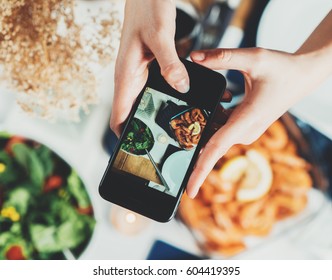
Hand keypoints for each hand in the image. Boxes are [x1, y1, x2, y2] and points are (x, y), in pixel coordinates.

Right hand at [110, 0, 189, 135]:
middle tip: (169, 143)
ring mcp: (141, 76)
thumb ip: (170, 63)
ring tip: (182, 128)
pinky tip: (187, 102)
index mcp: (126, 77)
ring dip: (160, 116)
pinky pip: (158, 90)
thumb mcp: (160, 36)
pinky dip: (169, 99)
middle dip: (148, 130)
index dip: (126, 138)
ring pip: (147, 104)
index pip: (118, 118)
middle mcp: (131, 80)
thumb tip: (181, 87)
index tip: (139, 152)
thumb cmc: (146, 8)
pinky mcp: (150, 70)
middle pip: (135, 116)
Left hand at [186, 47, 324, 197]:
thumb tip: (194, 57)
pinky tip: (206, 108)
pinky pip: (221, 129)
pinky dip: (211, 121)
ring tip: (184, 117)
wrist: (302, 76)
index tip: (188, 190)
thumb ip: (223, 57)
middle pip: (210, 145)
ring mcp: (246, 131)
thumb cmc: (283, 69)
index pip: (215, 149)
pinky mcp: (245, 126)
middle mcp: (245, 131)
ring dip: (200, 128)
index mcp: (246, 120)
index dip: (199, 170)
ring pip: (214, 135)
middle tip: (168, 144)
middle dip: (190, 146)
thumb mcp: (254, 58)